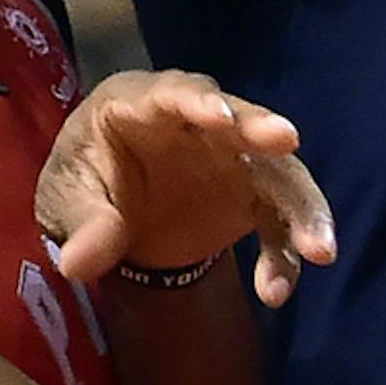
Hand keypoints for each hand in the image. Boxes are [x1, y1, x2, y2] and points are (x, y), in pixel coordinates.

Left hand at [38, 72, 338, 310]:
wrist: (110, 209)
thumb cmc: (85, 181)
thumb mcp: (66, 199)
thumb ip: (82, 223)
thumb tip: (80, 261)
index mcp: (142, 104)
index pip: (172, 93)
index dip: (197, 102)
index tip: (223, 118)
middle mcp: (197, 121)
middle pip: (237, 119)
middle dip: (261, 129)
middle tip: (286, 142)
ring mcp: (230, 156)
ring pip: (274, 170)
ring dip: (299, 205)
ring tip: (320, 249)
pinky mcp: (249, 194)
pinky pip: (276, 219)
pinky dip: (283, 252)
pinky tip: (276, 291)